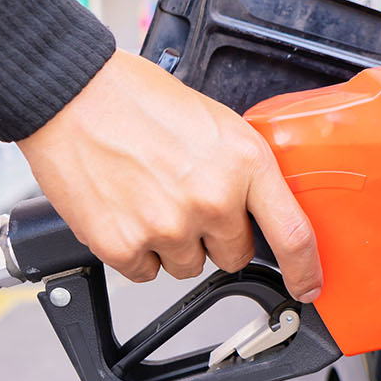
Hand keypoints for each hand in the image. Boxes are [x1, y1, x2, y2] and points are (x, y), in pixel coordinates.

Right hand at [16, 50, 324, 300]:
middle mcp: (212, 200)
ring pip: (187, 265)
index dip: (305, 269)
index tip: (307, 284)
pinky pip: (145, 271)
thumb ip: (241, 167)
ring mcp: (168, 227)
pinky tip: (127, 208)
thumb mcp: (214, 121)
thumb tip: (253, 204)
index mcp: (244, 163)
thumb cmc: (137, 99)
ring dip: (173, 243)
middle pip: (234, 255)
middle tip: (186, 198)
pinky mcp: (125, 245)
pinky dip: (136, 249)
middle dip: (216, 236)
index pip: (292, 234)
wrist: (73, 96)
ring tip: (150, 196)